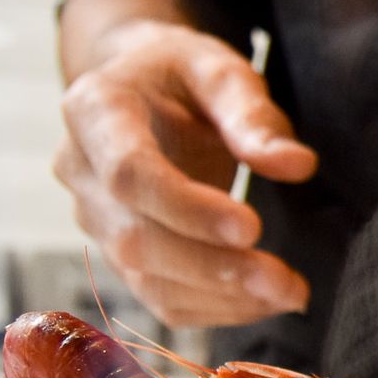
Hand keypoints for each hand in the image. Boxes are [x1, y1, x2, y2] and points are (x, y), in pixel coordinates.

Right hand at [54, 19, 317, 326]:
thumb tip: (296, 165)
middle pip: (137, 239)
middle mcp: (80, 171)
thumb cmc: (181, 73)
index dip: (186, 209)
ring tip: (289, 294)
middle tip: (286, 283)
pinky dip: (214, 308)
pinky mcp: (116, 252)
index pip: (129, 174)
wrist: (139, 87)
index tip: (253, 226)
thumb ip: (253, 114)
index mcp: (94, 111)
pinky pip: (158, 296)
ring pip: (146, 279)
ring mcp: (93, 218)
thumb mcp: (219, 69)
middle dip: (214, 268)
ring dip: (221, 297)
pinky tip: (265, 299)